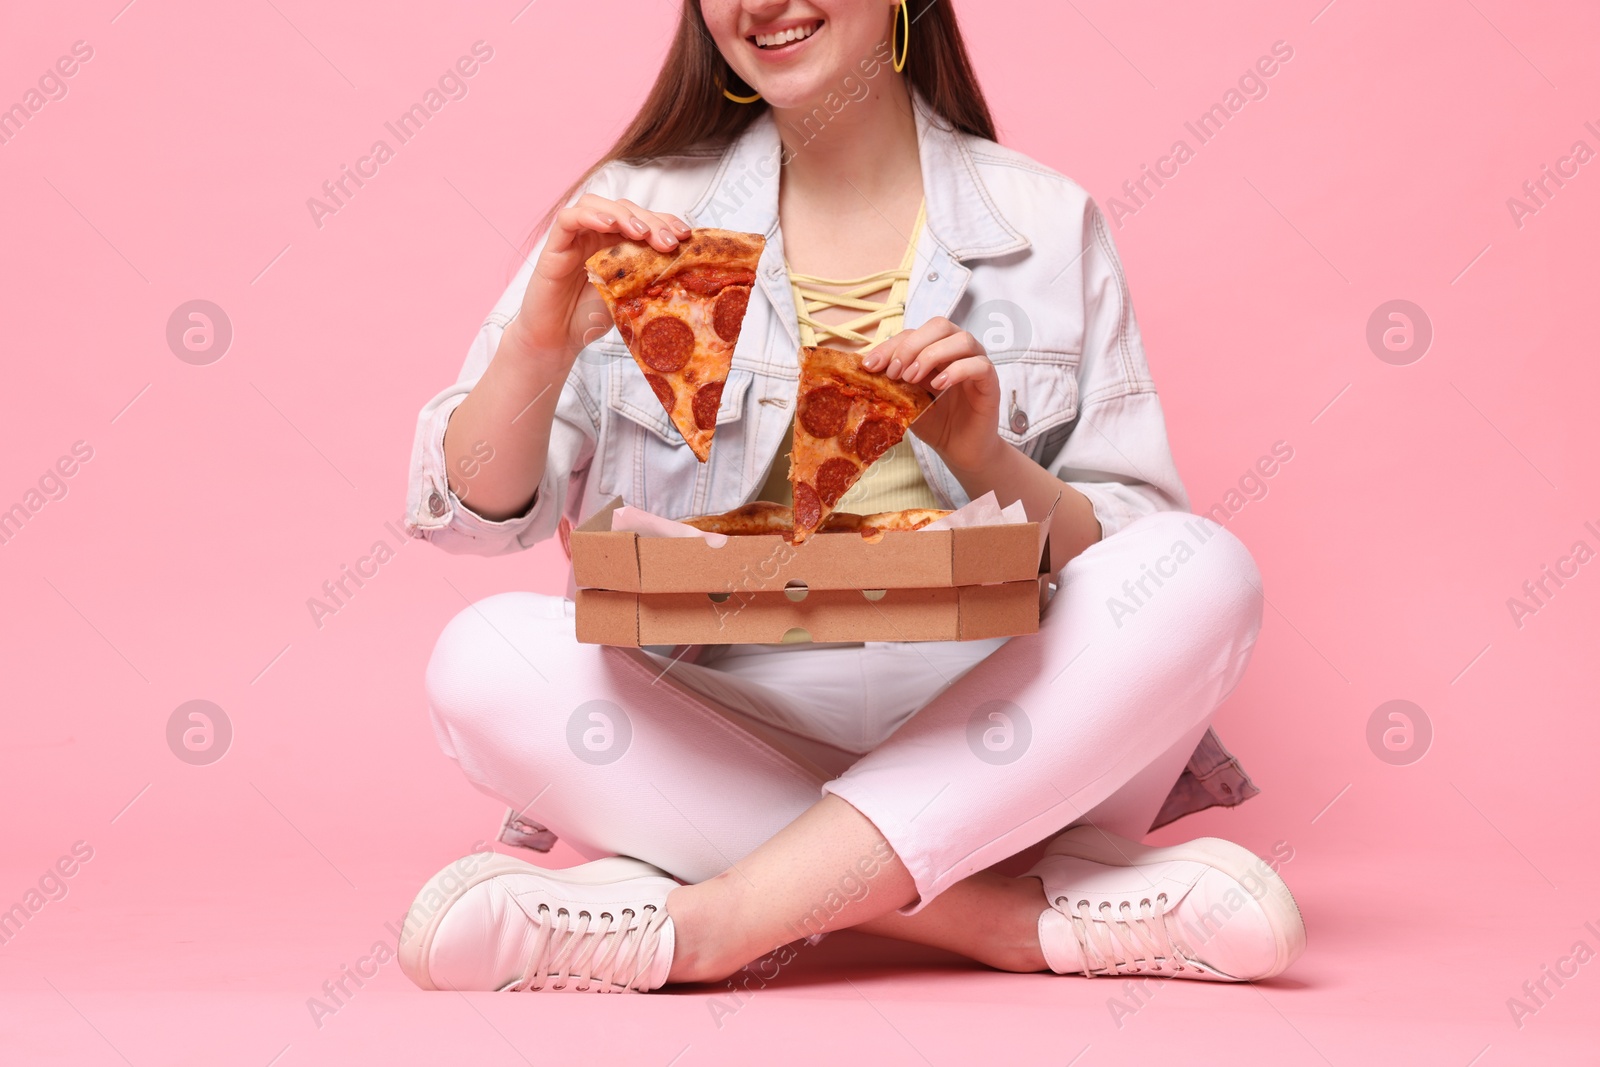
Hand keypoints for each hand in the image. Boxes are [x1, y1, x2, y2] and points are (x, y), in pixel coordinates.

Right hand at [505, 194, 692, 366]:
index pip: (643, 219)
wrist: (559, 339)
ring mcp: (575, 237)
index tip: (686, 236)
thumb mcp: (630, 297)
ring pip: (597, 204)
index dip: (665, 221)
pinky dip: (589, 216)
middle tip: (668, 241)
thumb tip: (684, 269)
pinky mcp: (555, 245)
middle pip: (624, 208)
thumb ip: (647, 278)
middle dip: (650, 220)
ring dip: (623, 215)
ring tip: (641, 233)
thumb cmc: (592, 317)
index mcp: (617, 242)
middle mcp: (596, 234)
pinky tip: (608, 226)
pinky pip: (568, 219)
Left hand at [862, 317, 1003, 472]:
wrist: (958, 448)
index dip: (891, 345)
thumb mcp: (906, 399)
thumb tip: (862, 369)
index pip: (912, 333)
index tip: (871, 366)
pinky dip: (956, 371)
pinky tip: (938, 385)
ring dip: (932, 355)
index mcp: (936, 348)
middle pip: (939, 325)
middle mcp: (957, 349)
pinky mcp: (990, 381)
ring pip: (961, 339)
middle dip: (912, 346)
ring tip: (914, 379)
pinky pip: (979, 364)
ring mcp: (976, 362)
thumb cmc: (933, 420)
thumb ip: (891, 382)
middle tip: (896, 372)